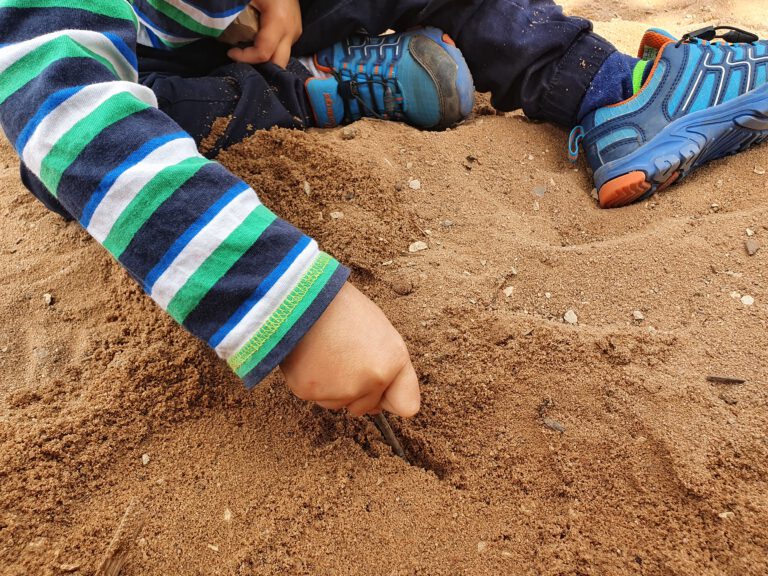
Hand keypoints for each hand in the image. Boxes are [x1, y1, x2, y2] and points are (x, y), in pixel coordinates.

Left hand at [227, 0, 301, 67]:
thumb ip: (232, 10)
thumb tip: (212, 23)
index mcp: (279, 21)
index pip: (263, 53)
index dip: (245, 58)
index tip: (230, 51)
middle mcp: (290, 31)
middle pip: (277, 64)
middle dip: (259, 67)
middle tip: (241, 58)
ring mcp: (295, 33)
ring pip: (281, 59)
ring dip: (264, 61)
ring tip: (246, 51)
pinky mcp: (295, 32)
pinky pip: (282, 49)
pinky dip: (268, 51)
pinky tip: (255, 43)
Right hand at [280, 283, 420, 417]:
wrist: (301, 296)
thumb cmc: (342, 307)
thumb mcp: (380, 331)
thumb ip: (387, 368)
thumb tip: (379, 405)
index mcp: (393, 362)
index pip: (407, 406)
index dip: (392, 397)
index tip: (382, 387)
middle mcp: (371, 381)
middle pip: (368, 407)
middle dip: (358, 391)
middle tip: (344, 357)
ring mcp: (340, 390)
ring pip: (339, 403)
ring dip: (333, 387)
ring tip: (325, 353)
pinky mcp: (310, 392)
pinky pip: (315, 396)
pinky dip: (312, 382)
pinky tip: (310, 357)